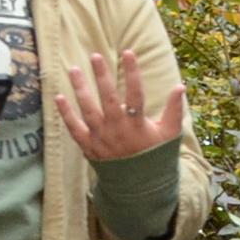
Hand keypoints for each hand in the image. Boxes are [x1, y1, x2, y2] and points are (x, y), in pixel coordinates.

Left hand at [54, 50, 188, 163]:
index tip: (129, 53)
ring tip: (74, 69)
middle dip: (102, 76)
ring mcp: (101, 138)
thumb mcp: (168, 135)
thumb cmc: (154, 155)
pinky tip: (58, 97)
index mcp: (137, 125)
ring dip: (80, 89)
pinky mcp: (89, 146)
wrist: (138, 186)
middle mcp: (118, 130)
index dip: (133, 73)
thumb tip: (180, 86)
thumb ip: (174, 110)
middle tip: (95, 56)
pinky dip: (65, 114)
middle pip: (108, 99)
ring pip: (88, 110)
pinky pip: (74, 128)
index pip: (136, 94)